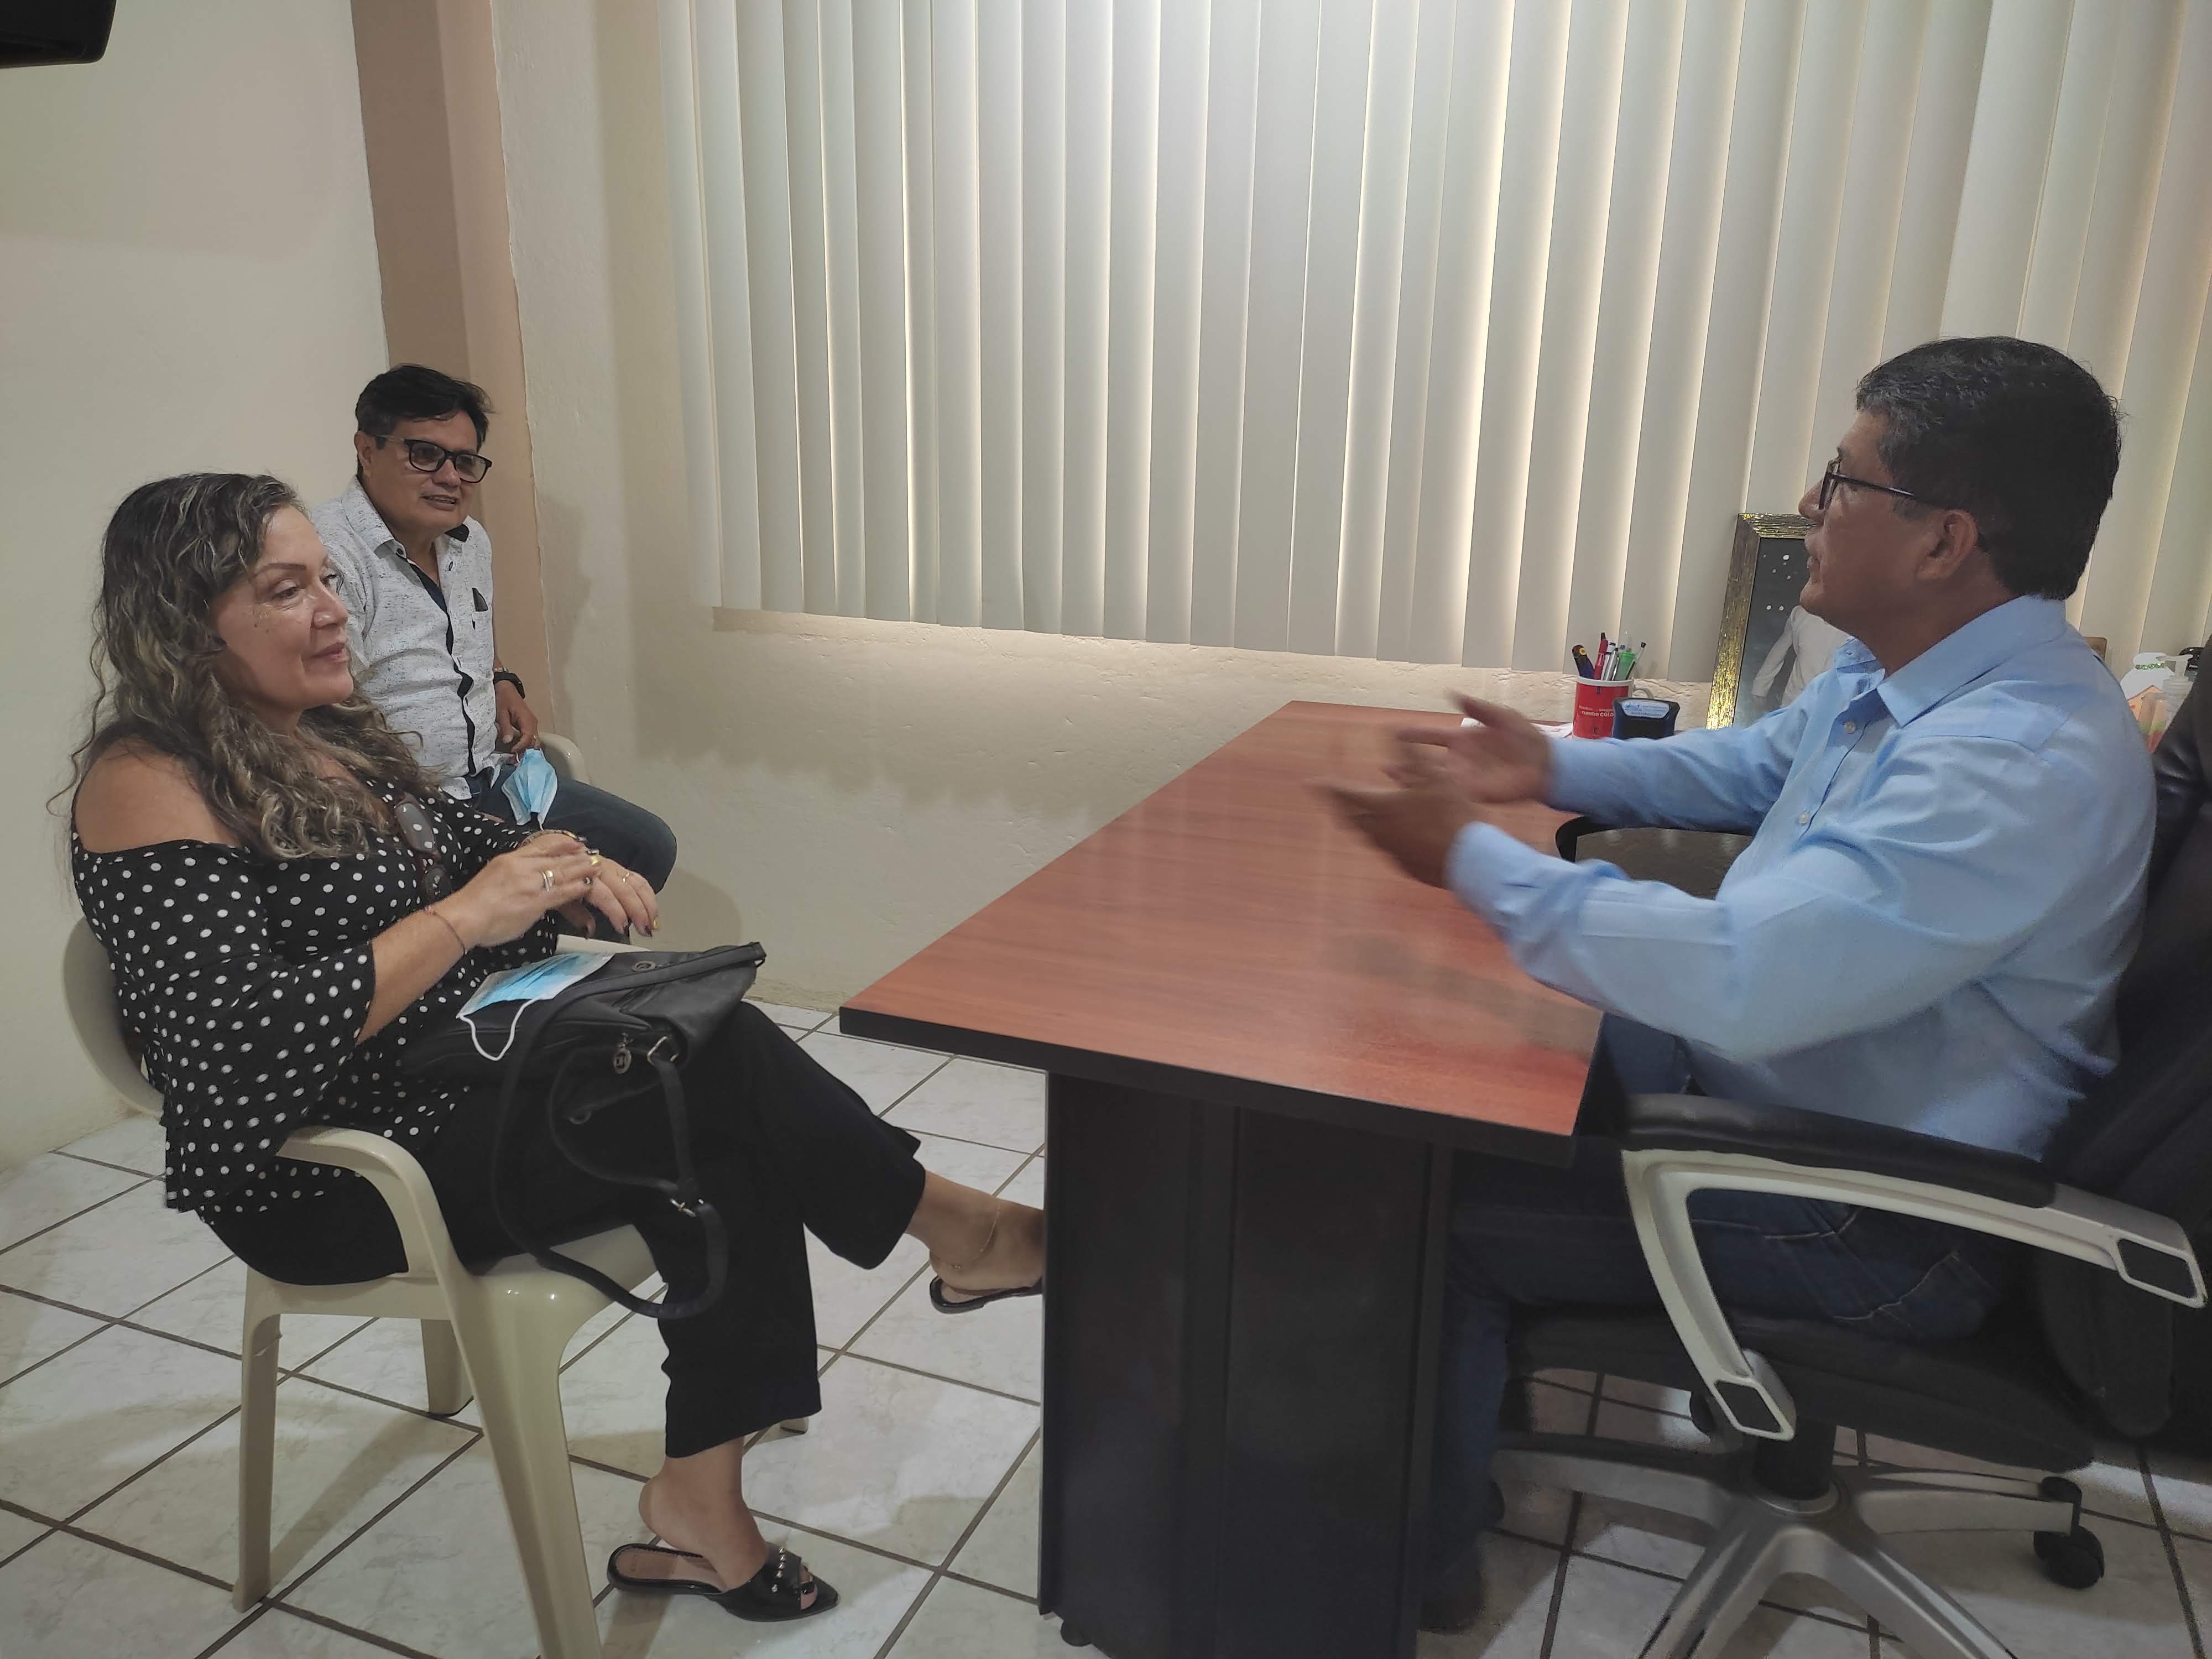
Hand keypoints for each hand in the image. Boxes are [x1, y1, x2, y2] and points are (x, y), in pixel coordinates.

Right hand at [438, 836, 598, 946]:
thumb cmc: (473, 903)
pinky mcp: (536, 902)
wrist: (464, 918)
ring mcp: (531, 884)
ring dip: (582, 870)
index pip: (542, 845)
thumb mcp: (493, 876)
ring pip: (563, 873)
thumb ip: (512, 873)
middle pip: (556, 858)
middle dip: (577, 856)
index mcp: (510, 859)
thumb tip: (524, 879)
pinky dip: (577, 888)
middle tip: (593, 854)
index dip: (562, 843)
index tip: (575, 842)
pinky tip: (588, 886)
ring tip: (597, 867)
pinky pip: (562, 893)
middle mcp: (522, 867)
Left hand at [495, 680, 539, 753]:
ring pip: (534, 741)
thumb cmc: (503, 698)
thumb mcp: (501, 713)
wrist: (506, 688)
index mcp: (527, 719)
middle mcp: (532, 723)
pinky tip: (517, 750)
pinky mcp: (529, 725)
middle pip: (534, 741)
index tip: (513, 752)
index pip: (528, 737)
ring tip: (516, 757)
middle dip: (526, 751)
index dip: (521, 746)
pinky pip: (530, 737)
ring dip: (526, 749)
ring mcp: (532, 724)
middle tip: (515, 759)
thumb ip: (505, 727)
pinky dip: (525, 745)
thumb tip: (508, 741)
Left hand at [556, 853, 660, 938]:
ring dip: (647, 902)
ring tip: (653, 920)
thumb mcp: (558, 900)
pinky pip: (636, 877)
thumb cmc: (555, 879)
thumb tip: (590, 930)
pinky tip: (652, 904)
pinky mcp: (616, 867)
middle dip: (638, 909)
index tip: (623, 928)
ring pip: (635, 881)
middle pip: (625, 888)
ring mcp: (610, 866)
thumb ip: (575, 914)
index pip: (606, 895)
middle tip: (645, 929)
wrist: (550, 853)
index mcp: (584, 875)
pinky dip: (647, 891)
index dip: (616, 912)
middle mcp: (600, 867)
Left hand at [1317, 767, 1483, 887]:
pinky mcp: (1402, 864)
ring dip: (1356, 821)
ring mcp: (1389, 849)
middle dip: (1337, 805)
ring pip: (1364, 833)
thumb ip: (1409, 752)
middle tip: (1328, 799)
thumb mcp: (1434, 775)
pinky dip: (1379, 834)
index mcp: (1381, 806)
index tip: (1311, 783)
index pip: (1345, 793)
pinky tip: (1388, 834)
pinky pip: (1383, 846)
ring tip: (1353, 814)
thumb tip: (1391, 727)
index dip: (1327, 786)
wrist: (1466, 860)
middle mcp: (1378, 830)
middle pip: (1349, 816)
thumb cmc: (1450, 814)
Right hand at [1391, 695, 1552, 803]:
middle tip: (1385, 764)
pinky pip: (1450, 794)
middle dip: (1406, 762)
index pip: (1433, 736)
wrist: (1545, 764)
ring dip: (1414, 781)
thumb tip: (1453, 694)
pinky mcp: (1474, 793)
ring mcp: (1465, 777)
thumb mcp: (1502, 716)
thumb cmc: (1526, 738)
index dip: (1415, 734)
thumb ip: (1478, 707)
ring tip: (1394, 779)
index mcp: (1464, 740)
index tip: (1396, 731)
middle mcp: (1460, 759)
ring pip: (1433, 780)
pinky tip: (1419, 796)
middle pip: (1427, 761)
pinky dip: (1434, 795)